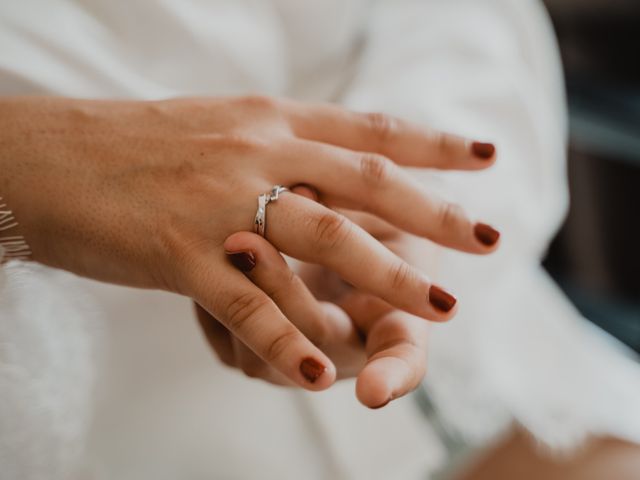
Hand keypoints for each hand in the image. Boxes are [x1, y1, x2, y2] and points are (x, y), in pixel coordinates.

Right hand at [1, 95, 498, 389]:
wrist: (47, 153)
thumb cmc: (134, 144)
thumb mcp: (217, 126)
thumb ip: (272, 141)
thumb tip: (319, 154)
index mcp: (268, 121)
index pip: (367, 130)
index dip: (432, 144)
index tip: (486, 157)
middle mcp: (255, 153)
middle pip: (364, 183)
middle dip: (434, 214)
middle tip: (490, 243)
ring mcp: (220, 202)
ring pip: (322, 239)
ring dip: (387, 275)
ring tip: (444, 308)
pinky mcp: (181, 253)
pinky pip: (246, 302)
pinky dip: (285, 336)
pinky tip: (320, 370)